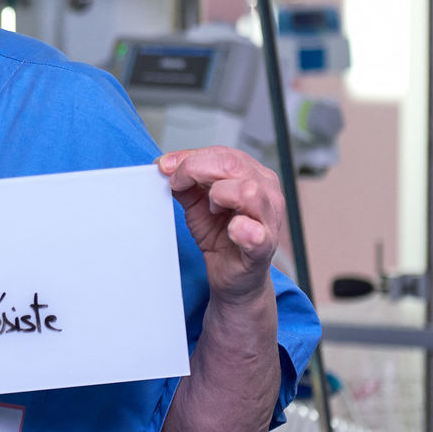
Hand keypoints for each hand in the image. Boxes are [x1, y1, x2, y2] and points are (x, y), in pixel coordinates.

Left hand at [156, 146, 284, 304]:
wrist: (233, 277)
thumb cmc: (221, 236)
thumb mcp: (197, 204)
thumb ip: (186, 184)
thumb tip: (164, 166)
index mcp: (253, 175)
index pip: (223, 154)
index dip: (189, 156)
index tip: (163, 166)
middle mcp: (267, 191)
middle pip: (232, 165)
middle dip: (195, 169)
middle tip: (175, 183)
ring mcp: (269, 219)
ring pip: (246, 190)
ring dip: (219, 195)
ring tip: (212, 210)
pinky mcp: (264, 247)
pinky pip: (256, 233)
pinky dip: (242, 229)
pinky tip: (232, 229)